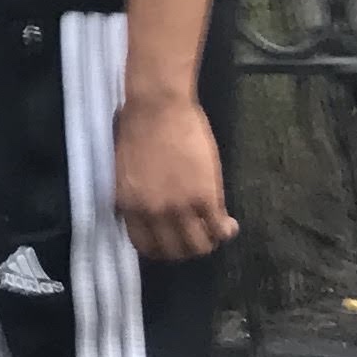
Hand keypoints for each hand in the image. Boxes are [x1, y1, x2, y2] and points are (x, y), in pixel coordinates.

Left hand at [113, 91, 235, 259]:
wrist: (157, 105)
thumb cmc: (138, 127)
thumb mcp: (126, 170)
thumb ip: (135, 195)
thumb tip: (146, 211)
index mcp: (128, 204)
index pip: (144, 245)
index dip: (161, 248)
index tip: (172, 241)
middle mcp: (152, 212)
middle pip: (173, 251)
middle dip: (187, 249)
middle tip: (198, 237)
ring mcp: (179, 207)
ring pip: (199, 245)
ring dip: (209, 242)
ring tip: (215, 231)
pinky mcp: (204, 198)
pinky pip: (218, 229)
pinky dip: (226, 231)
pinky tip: (230, 224)